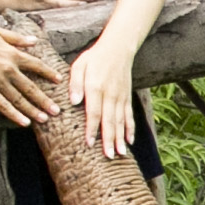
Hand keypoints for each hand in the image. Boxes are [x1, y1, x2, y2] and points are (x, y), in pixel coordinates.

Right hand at [0, 26, 64, 128]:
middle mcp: (9, 70)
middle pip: (31, 88)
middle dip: (45, 100)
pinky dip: (15, 115)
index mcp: (12, 54)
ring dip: (33, 111)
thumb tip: (34, 41)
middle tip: (57, 111)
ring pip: (20, 100)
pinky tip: (25, 123)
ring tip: (44, 119)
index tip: (59, 80)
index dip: (48, 73)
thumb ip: (17, 38)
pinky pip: (4, 106)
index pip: (36, 65)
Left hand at [72, 40, 141, 158]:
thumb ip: (75, 83)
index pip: (94, 112)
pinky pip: (129, 116)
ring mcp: (121, 97)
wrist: (118, 49)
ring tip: (119, 154)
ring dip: (120, 138)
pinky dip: (130, 129)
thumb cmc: (94, 58)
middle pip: (109, 120)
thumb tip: (73, 102)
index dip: (92, 129)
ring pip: (121, 121)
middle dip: (109, 139)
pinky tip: (129, 141)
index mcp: (96, 87)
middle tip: (108, 155)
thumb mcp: (79, 65)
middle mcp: (110, 94)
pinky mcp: (127, 98)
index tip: (89, 143)